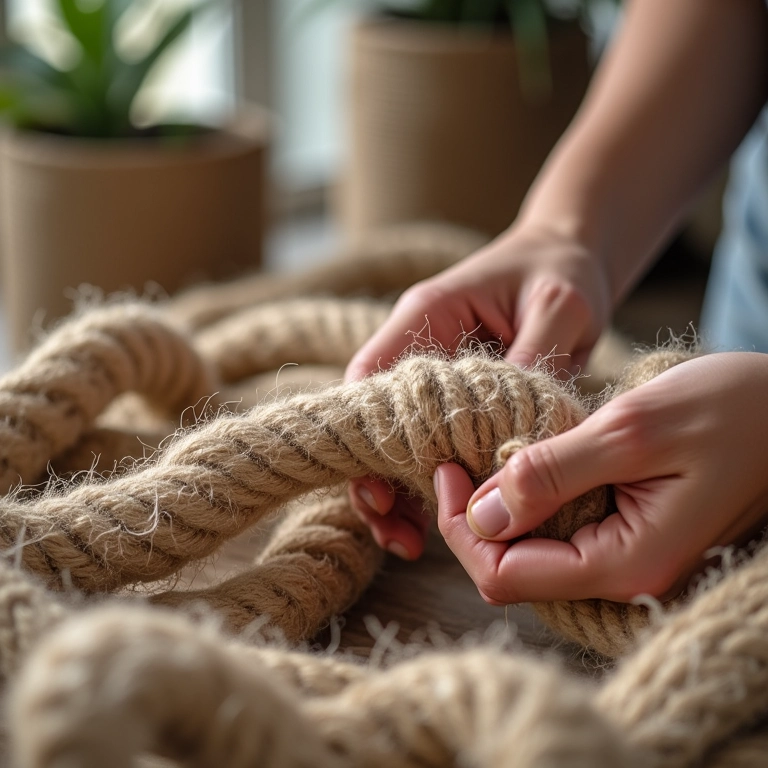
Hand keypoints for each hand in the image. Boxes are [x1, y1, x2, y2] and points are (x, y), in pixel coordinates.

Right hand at [346, 223, 611, 558]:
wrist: (574, 253)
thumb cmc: (564, 270)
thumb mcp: (560, 309)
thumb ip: (532, 364)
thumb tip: (510, 439)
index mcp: (428, 315)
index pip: (370, 377)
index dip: (364, 436)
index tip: (379, 491)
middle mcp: (421, 346)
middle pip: (377, 420)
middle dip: (379, 480)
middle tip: (400, 536)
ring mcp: (439, 374)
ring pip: (401, 439)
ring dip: (402, 490)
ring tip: (412, 543)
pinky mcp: (461, 395)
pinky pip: (436, 442)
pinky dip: (434, 481)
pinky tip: (443, 517)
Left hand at [436, 353, 767, 603]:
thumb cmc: (733, 409)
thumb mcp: (632, 430)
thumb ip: (552, 474)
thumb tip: (480, 514)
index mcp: (627, 563)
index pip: (504, 576)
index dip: (460, 528)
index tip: (446, 469)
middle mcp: (627, 577)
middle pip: (514, 571)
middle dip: (474, 519)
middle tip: (458, 459)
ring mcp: (632, 560)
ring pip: (537, 553)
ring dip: (503, 509)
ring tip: (486, 456)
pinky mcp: (634, 537)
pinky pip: (565, 534)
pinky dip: (536, 503)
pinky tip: (527, 464)